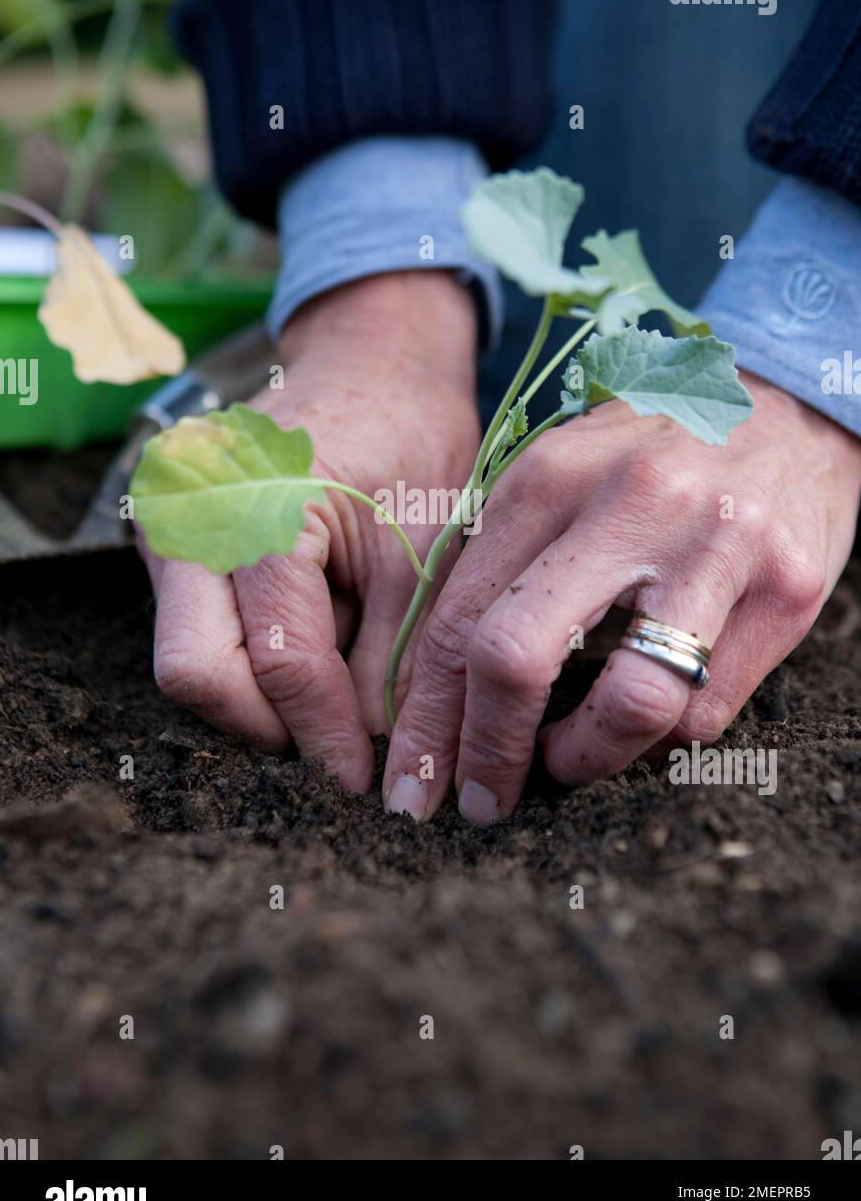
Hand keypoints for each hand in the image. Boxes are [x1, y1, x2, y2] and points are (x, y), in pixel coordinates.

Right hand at [140, 271, 479, 792]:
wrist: (371, 363)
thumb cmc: (410, 436)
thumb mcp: (424, 547)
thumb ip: (397, 655)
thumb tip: (377, 753)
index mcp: (260, 503)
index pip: (280, 657)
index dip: (324, 733)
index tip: (365, 781)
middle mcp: (189, 514)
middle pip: (197, 673)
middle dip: (271, 727)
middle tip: (336, 751)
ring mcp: (166, 524)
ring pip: (191, 660)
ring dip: (260, 696)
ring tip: (333, 691)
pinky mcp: (171, 541)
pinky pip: (197, 631)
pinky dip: (252, 659)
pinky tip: (311, 650)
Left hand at [383, 372, 860, 822]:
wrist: (788, 399)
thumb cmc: (651, 454)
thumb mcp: (561, 474)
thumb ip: (499, 558)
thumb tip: (428, 682)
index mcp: (550, 475)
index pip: (458, 617)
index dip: (425, 716)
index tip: (412, 777)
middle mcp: (628, 504)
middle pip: (516, 656)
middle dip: (482, 752)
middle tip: (477, 801)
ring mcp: (714, 545)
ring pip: (630, 704)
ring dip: (583, 759)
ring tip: (568, 762)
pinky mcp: (786, 585)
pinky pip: (706, 709)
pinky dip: (661, 740)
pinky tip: (645, 723)